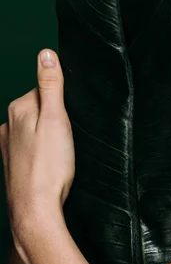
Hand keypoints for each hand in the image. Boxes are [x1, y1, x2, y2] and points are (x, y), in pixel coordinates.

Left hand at [0, 49, 74, 236]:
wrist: (36, 210)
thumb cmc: (49, 167)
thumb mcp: (56, 119)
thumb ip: (51, 85)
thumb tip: (46, 54)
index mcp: (18, 109)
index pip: (44, 91)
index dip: (62, 104)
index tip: (69, 122)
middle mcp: (7, 126)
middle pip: (39, 110)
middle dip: (55, 120)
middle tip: (67, 140)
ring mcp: (8, 146)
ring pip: (35, 131)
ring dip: (49, 138)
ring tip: (60, 155)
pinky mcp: (13, 164)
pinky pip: (32, 149)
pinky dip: (42, 154)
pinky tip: (51, 165)